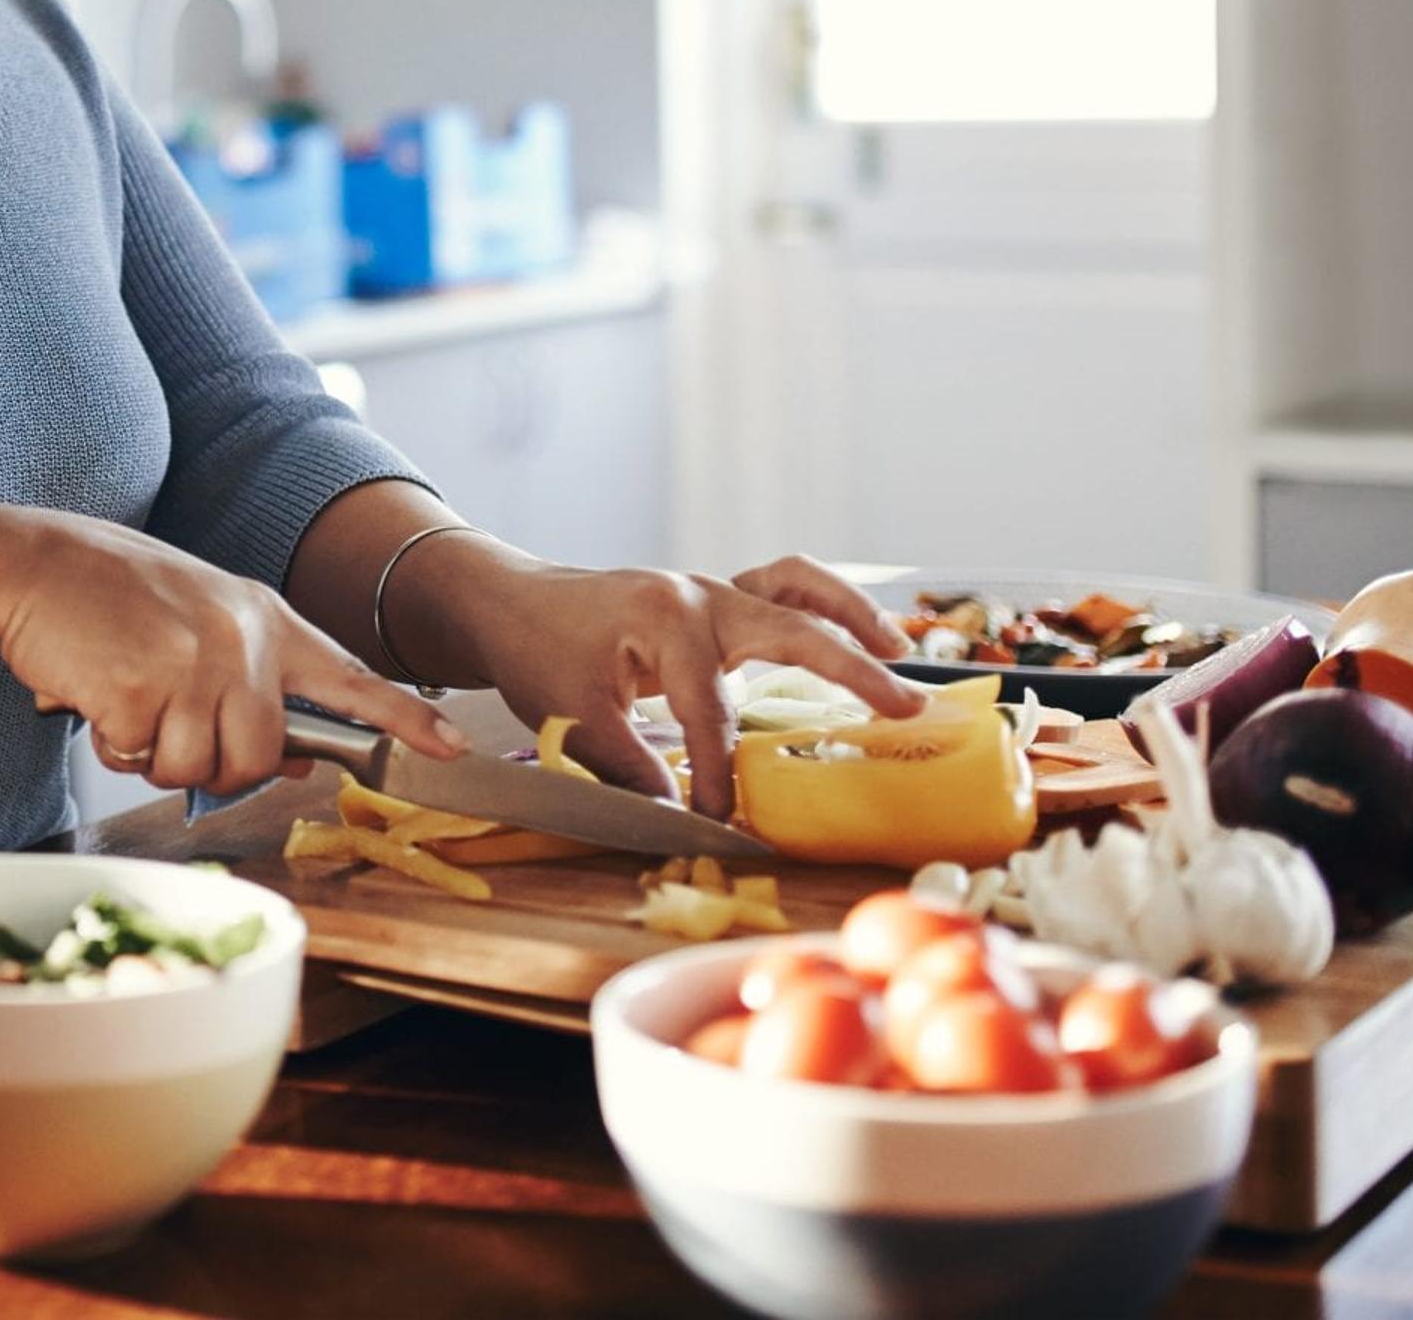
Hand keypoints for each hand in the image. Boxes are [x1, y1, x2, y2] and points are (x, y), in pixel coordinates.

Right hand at [0, 513, 467, 795]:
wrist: (33, 564)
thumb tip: (298, 758)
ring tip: (127, 699)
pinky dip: (113, 743)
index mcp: (262, 617)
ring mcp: (193, 663)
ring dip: (156, 755)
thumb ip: (252, 680)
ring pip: (200, 768)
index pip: (350, 676)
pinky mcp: (141, 688)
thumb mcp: (199, 622)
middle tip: (165, 723)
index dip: (402, 718)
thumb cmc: (110, 597)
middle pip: (259, 755)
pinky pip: (141, 759)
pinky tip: (96, 695)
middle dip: (213, 762)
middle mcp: (240, 638)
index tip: (451, 748)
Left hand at [405, 545, 921, 818]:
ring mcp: (710, 590)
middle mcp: (699, 595)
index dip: (720, 775)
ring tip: (899, 653)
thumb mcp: (569, 715)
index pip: (711, 712)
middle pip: (791, 629)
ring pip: (796, 589)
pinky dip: (822, 606)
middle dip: (851, 670)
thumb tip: (681, 815)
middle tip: (904, 710)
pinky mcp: (712, 600)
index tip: (724, 822)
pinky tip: (858, 634)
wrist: (508, 602)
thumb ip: (629, 765)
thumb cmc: (534, 651)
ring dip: (851, 617)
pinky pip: (780, 589)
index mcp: (665, 619)